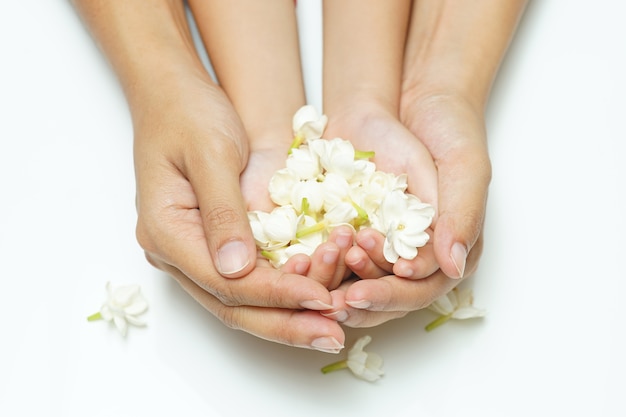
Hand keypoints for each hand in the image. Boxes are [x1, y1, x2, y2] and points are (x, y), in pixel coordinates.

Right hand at [132, 77, 343, 350]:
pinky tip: (314, 297)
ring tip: (331, 327)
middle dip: (286, 323)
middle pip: (232, 305)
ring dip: (286, 316)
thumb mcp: (211, 153)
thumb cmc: (189, 114)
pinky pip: (246, 281)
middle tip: (332, 336)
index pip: (226, 282)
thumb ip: (224, 210)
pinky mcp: (211, 244)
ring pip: (239, 301)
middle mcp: (174, 251)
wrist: (175, 96)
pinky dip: (280, 293)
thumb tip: (237, 268)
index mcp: (166, 232)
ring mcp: (191, 252)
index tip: (322, 298)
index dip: (277, 294)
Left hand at [322, 93, 488, 326]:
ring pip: (360, 283)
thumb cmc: (447, 131)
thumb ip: (462, 215)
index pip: (425, 287)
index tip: (370, 287)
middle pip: (391, 296)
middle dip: (365, 299)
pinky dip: (320, 264)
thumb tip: (455, 267)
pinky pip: (337, 259)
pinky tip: (301, 264)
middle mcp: (417, 256)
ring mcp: (384, 246)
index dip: (397, 293)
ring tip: (318, 275)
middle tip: (337, 299)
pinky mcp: (357, 232)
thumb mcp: (464, 167)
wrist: (404, 104)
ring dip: (338, 286)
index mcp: (449, 249)